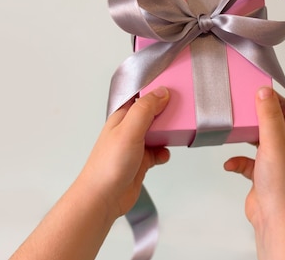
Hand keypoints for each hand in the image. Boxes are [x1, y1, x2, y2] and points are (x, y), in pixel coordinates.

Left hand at [78, 86, 170, 219]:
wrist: (103, 198)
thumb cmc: (109, 164)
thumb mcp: (129, 130)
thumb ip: (145, 109)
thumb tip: (162, 92)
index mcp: (122, 116)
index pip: (140, 95)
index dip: (154, 89)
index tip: (173, 85)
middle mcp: (128, 128)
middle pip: (151, 113)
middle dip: (165, 111)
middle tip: (181, 110)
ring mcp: (134, 145)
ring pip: (156, 132)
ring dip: (167, 133)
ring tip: (176, 133)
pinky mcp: (141, 161)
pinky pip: (157, 152)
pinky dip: (164, 152)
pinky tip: (164, 156)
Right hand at [224, 87, 284, 259]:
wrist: (275, 218)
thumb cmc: (281, 182)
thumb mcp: (273, 142)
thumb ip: (268, 116)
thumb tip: (263, 91)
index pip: (283, 107)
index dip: (269, 96)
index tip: (252, 86)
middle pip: (268, 121)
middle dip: (253, 114)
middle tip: (237, 104)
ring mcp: (273, 161)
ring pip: (256, 140)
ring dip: (242, 136)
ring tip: (230, 128)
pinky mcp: (260, 175)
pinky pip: (245, 162)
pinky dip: (236, 161)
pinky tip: (229, 164)